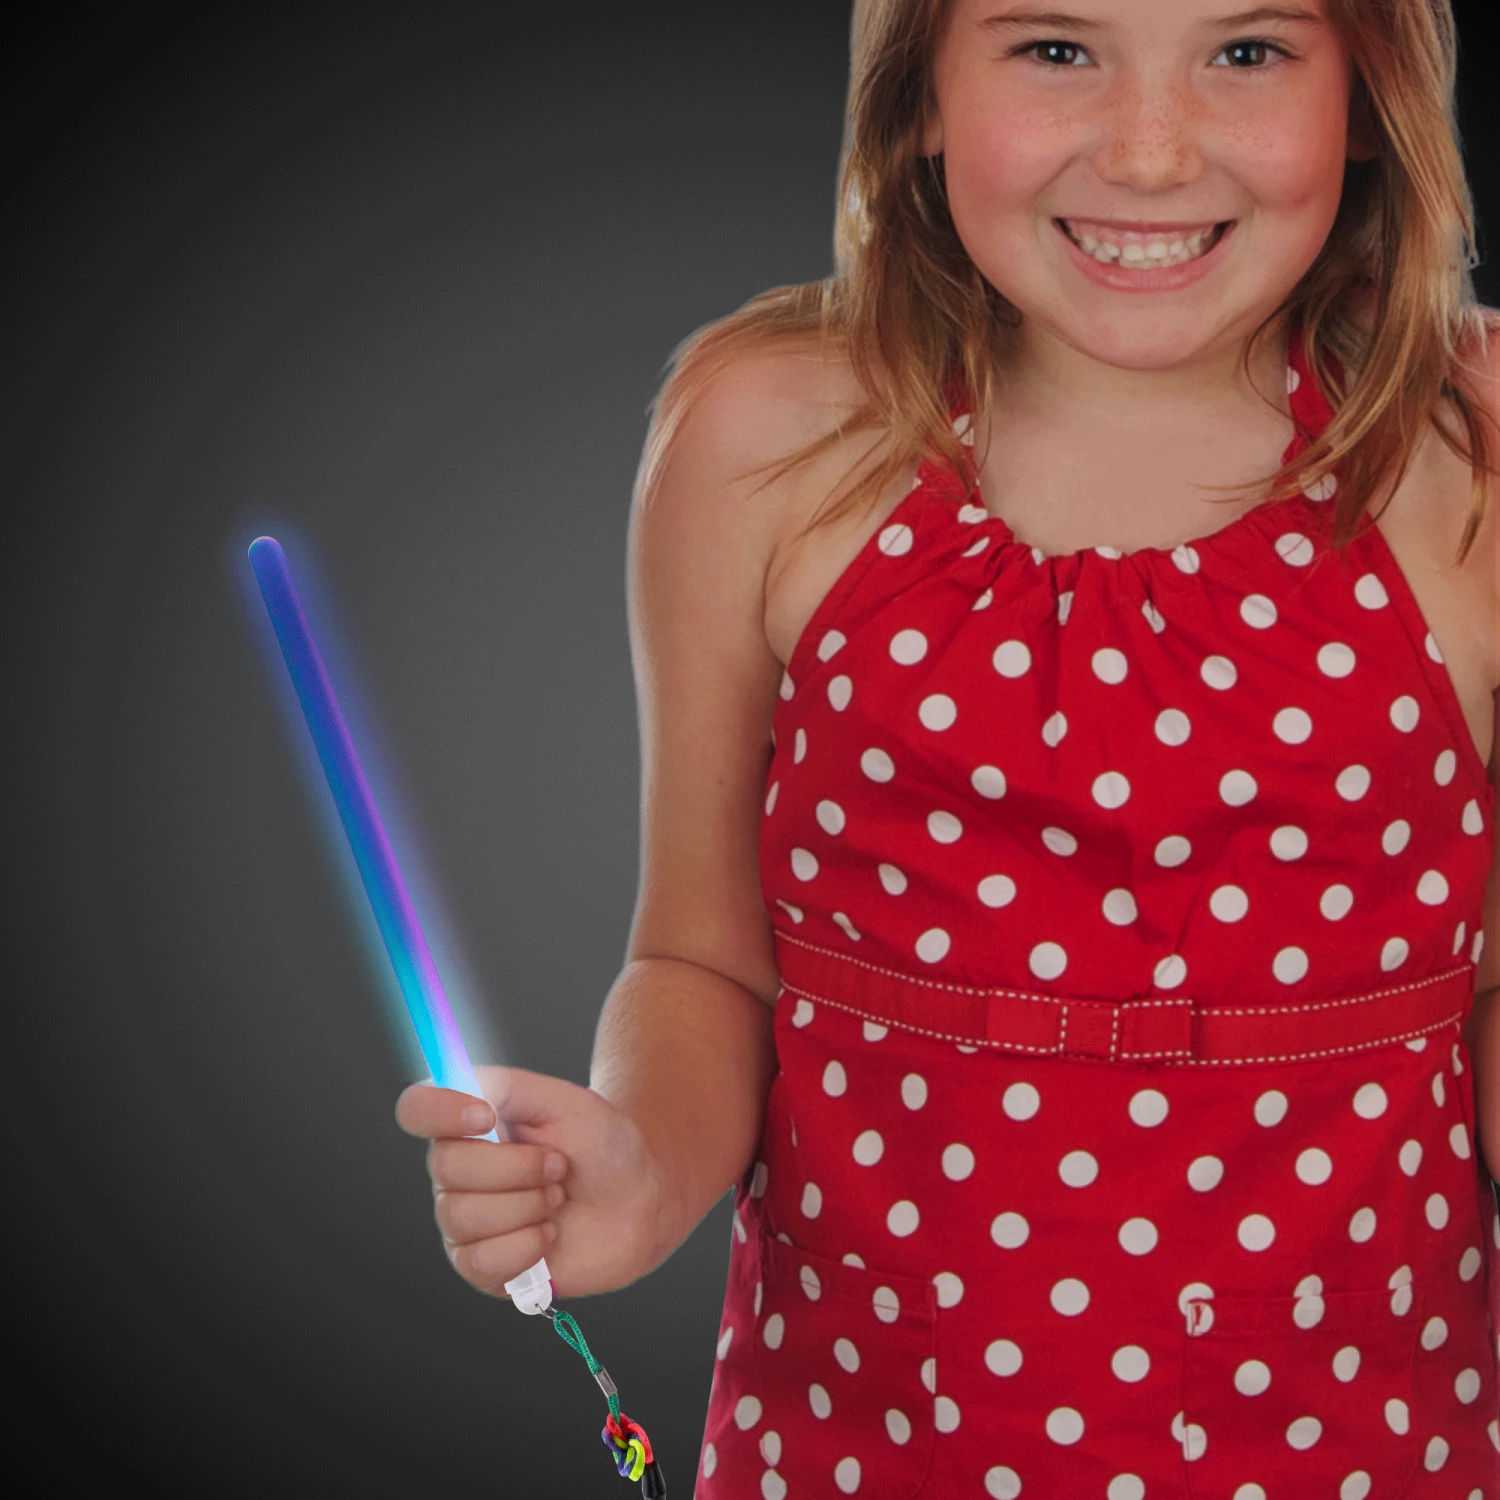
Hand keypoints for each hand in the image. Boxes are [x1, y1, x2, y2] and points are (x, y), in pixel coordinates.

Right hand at [396, 1065, 664, 1300]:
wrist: (640, 1200)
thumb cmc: (602, 1146)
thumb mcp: (564, 1100)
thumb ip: (508, 1086)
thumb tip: (462, 1087)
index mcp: (469, 1123)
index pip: (416, 1108)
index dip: (438, 1111)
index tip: (487, 1116)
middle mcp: (457, 1172)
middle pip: (445, 1166)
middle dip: (517, 1166)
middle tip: (557, 1165)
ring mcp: (466, 1221)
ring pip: (464, 1216)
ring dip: (528, 1205)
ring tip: (557, 1197)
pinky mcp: (483, 1268)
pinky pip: (481, 1261)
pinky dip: (528, 1245)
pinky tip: (550, 1235)